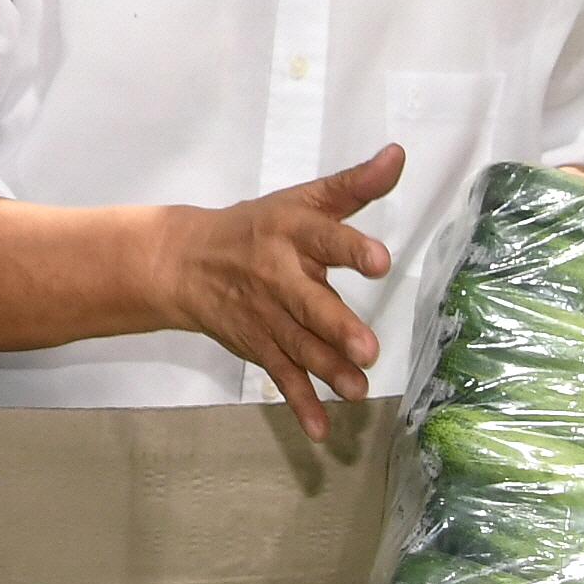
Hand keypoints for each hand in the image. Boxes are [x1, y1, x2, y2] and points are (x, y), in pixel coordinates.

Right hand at [148, 145, 409, 438]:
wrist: (183, 262)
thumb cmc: (257, 227)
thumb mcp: (302, 199)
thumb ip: (355, 184)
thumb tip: (399, 155)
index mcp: (292, 234)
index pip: (325, 238)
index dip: (351, 249)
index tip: (379, 261)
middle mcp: (279, 276)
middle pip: (310, 304)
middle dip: (337, 327)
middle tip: (368, 349)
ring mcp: (267, 315)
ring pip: (299, 346)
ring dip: (327, 370)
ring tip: (356, 390)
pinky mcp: (258, 345)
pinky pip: (280, 377)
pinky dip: (299, 404)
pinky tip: (320, 429)